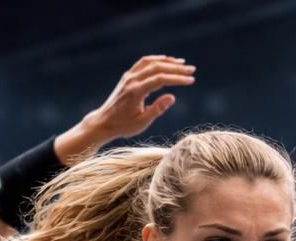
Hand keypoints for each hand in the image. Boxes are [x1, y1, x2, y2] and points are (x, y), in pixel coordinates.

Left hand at [73, 55, 194, 148]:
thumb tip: (172, 97)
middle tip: (191, 70)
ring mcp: (128, 76)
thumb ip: (157, 109)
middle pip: (157, 68)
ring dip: (167, 61)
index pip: (160, 80)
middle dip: (176, 68)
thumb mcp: (142, 122)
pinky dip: (156, 60)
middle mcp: (131, 80)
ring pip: (150, 62)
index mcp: (136, 91)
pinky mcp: (127, 76)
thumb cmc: (123, 126)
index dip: (177, 79)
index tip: (191, 80)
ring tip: (182, 63)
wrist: (104, 122)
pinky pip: (143, 63)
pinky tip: (166, 62)